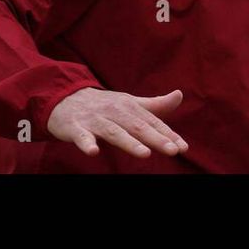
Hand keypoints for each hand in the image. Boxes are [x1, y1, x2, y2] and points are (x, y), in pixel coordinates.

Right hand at [47, 87, 188, 158]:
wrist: (66, 97)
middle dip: (156, 138)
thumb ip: (155, 105)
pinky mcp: (76, 128)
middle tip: (173, 150)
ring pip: (114, 132)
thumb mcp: (130, 103)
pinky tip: (93, 152)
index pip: (152, 122)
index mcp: (130, 107)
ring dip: (129, 142)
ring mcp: (95, 120)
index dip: (168, 134)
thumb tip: (179, 95)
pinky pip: (82, 136)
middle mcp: (115, 112)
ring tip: (145, 153)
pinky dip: (87, 143)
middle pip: (138, 127)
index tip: (183, 147)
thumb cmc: (104, 105)